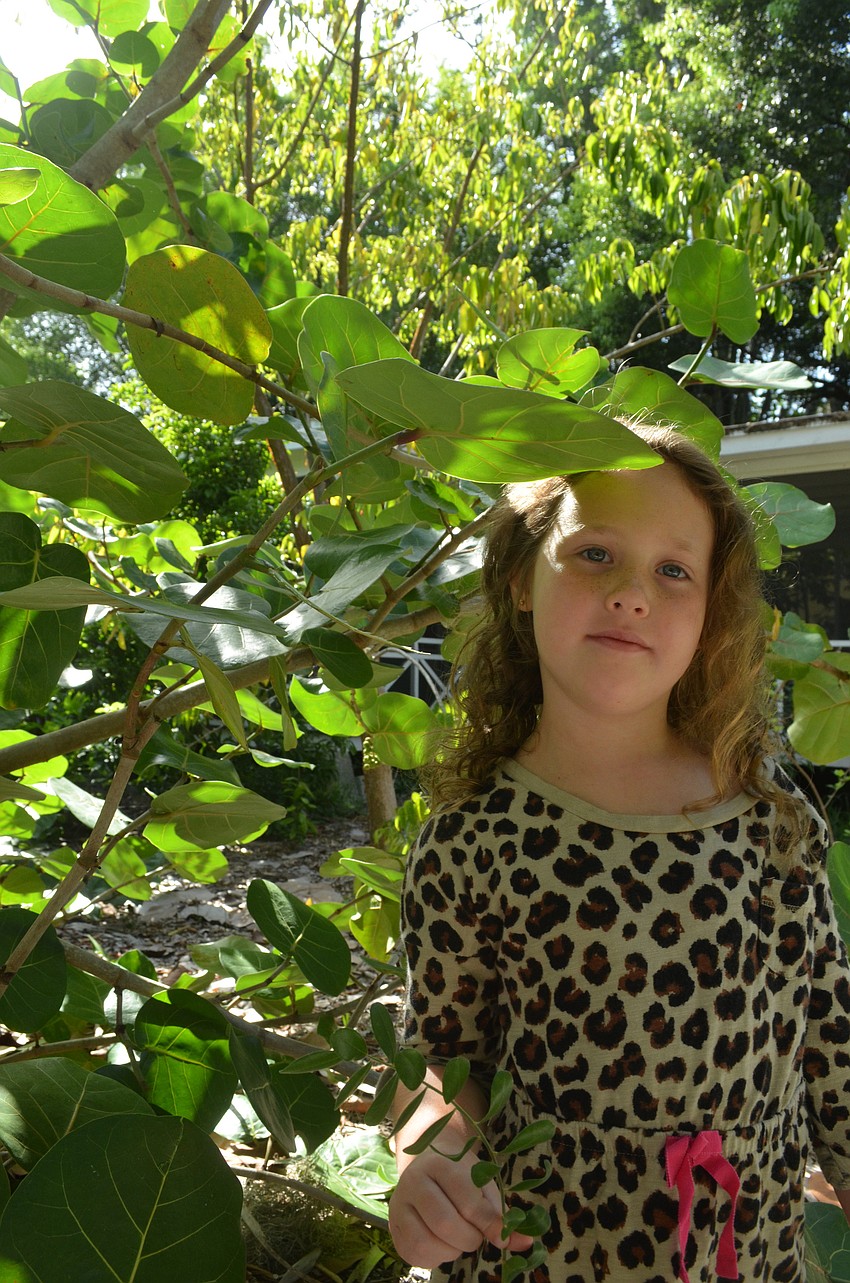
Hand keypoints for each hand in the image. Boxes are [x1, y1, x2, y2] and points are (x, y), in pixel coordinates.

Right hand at [388, 1146, 534, 1267]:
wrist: (428, 1163)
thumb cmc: (462, 1175)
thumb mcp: (484, 1185)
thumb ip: (502, 1215)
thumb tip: (525, 1244)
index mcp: (439, 1164)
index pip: (466, 1199)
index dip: (488, 1223)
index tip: (503, 1237)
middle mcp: (413, 1181)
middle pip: (444, 1223)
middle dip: (469, 1239)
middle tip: (476, 1236)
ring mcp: (398, 1204)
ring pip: (425, 1242)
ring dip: (451, 1250)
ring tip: (459, 1239)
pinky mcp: (393, 1226)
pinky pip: (413, 1254)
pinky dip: (435, 1257)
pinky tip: (444, 1244)